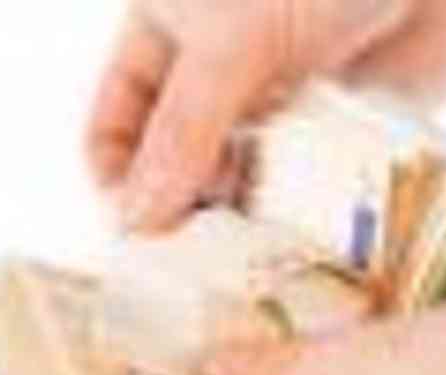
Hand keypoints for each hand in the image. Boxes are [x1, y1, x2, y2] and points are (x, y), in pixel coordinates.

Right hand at [87, 0, 445, 232]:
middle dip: (181, 212)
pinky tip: (293, 246)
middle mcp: (214, 83)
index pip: (115, 129)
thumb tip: (136, 219)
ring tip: (246, 262)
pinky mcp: (330, 136)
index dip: (119, 180)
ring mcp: (272, 111)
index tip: (140, 232)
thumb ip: (184, 129)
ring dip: (238, 223)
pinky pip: (296, 191)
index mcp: (164, 39)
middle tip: (196, 263)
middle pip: (176, 169)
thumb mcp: (234, 41)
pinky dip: (292, 220)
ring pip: (237, 186)